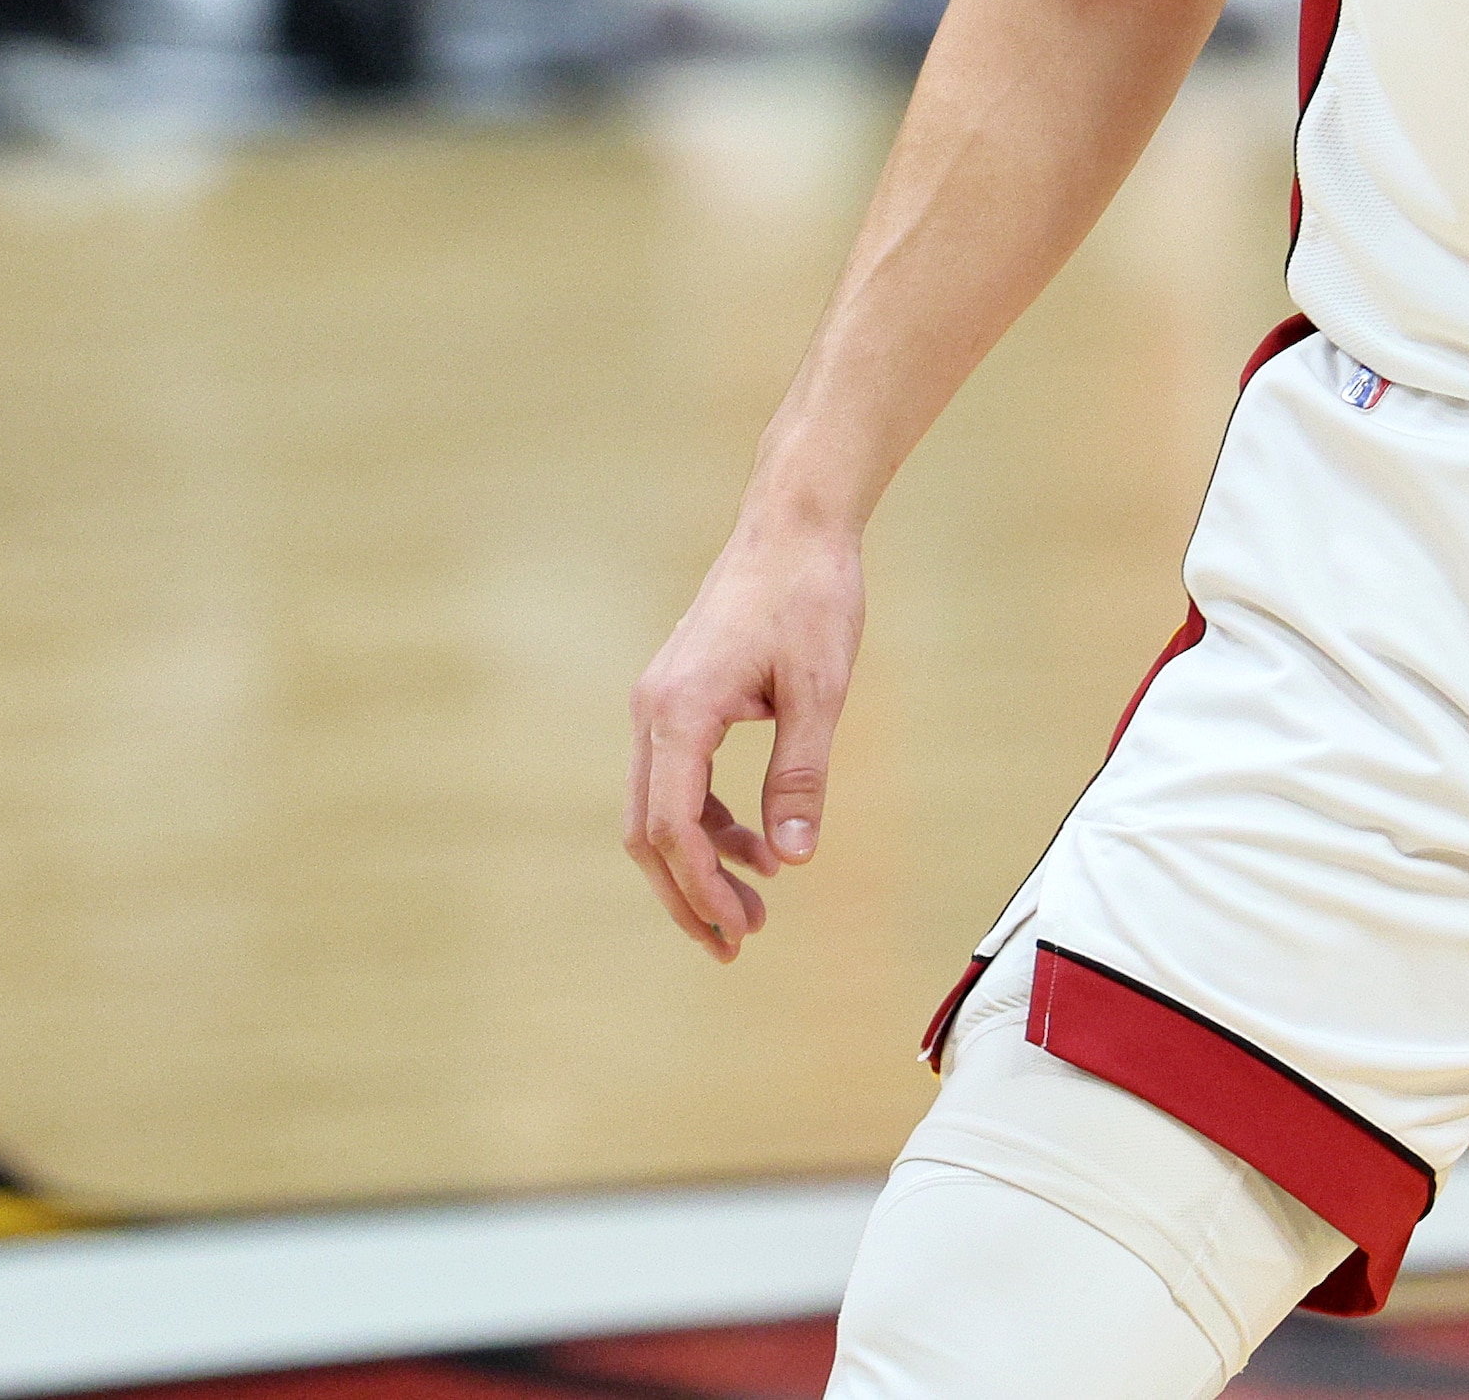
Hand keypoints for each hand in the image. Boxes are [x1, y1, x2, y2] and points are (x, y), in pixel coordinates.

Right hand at [623, 510, 866, 958]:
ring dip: (698, 864)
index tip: (740, 930)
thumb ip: (801, 776)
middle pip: (648, 831)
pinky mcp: (678, 699)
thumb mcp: (820, 690)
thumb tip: (794, 860)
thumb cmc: (810, 596)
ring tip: (755, 908)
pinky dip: (707, 823)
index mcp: (680, 711)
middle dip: (687, 893)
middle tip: (735, 945)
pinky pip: (677, 781)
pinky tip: (756, 846)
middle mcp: (654, 711)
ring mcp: (659, 704)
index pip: (671, 826)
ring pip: (657, 810)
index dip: (700, 887)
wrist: (794, 524)